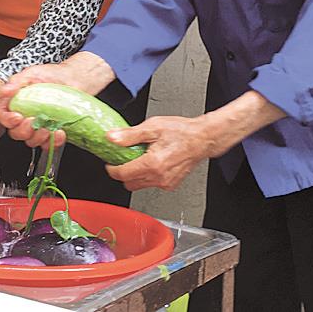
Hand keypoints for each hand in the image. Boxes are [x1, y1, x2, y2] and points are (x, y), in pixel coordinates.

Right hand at [0, 52, 115, 149]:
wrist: (73, 79)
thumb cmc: (50, 75)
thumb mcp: (32, 74)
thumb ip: (17, 81)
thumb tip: (5, 91)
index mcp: (14, 104)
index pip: (2, 116)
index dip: (7, 120)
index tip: (17, 117)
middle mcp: (24, 118)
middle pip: (15, 133)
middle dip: (23, 131)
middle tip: (32, 122)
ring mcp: (38, 127)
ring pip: (31, 141)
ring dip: (38, 137)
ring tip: (47, 128)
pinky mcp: (51, 133)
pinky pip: (49, 145)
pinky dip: (54, 141)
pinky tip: (59, 132)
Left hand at [104, 92, 287, 190]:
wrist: (202, 138)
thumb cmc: (181, 131)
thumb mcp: (152, 127)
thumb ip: (129, 135)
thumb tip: (112, 138)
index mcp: (152, 163)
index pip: (122, 174)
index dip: (112, 169)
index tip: (109, 162)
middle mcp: (159, 177)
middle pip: (129, 184)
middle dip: (123, 173)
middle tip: (123, 159)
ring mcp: (165, 183)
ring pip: (140, 186)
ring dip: (135, 175)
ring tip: (139, 158)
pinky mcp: (171, 185)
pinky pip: (152, 184)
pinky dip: (148, 176)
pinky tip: (151, 162)